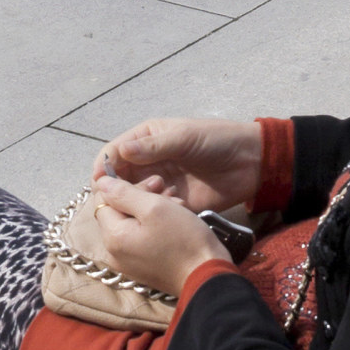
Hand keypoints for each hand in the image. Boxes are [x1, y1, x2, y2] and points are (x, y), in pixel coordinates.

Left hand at [87, 170, 228, 301]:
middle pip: (117, 211)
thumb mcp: (154, 208)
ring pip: (131, 222)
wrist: (205, 276)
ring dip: (150, 207)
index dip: (124, 184)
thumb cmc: (182, 239)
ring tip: (175, 203)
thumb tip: (100, 182)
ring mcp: (127, 262)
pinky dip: (153, 224)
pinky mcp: (141, 267)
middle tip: (165, 187)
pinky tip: (174, 218)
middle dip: (140, 195)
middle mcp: (114, 252)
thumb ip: (124, 193)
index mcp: (113, 237)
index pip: (104, 200)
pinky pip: (139, 237)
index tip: (151, 180)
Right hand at [93, 113, 262, 210]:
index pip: (113, 153)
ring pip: (134, 198)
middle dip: (122, 188)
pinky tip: (176, 205)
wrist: (249, 163)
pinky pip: (153, 211)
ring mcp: (159, 184)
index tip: (100, 182)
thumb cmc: (217, 140)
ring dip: (142, 199)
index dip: (104, 167)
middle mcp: (147, 162)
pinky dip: (158, 211)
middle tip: (139, 192)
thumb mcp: (185, 138)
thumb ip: (154, 146)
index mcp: (146, 139)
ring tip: (165, 194)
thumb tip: (120, 152)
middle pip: (118, 179)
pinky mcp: (172, 204)